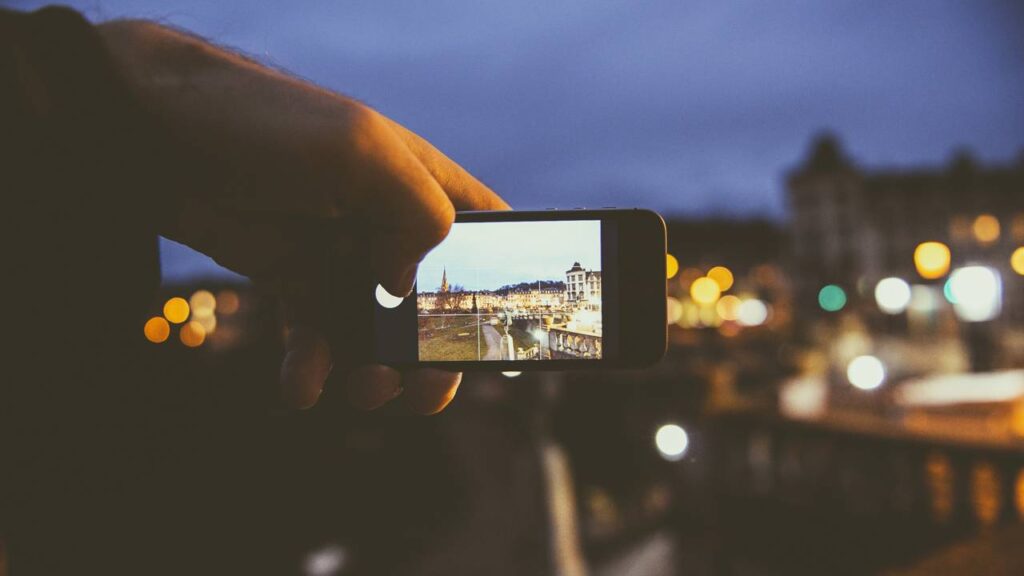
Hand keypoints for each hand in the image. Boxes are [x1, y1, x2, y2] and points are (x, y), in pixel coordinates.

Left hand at [98, 20, 508, 411]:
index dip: (498, 281)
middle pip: (435, 302)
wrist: (150, 134)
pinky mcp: (291, 277)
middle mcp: (386, 222)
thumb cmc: (261, 124)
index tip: (497, 337)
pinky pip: (314, 337)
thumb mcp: (358, 151)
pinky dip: (311, 370)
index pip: (486, 231)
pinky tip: (300, 387)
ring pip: (377, 333)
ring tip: (360, 388)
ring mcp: (338, 254)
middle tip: (418, 386)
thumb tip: (409, 288)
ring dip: (375, 373)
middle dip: (434, 354)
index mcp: (420, 182)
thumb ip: (415, 211)